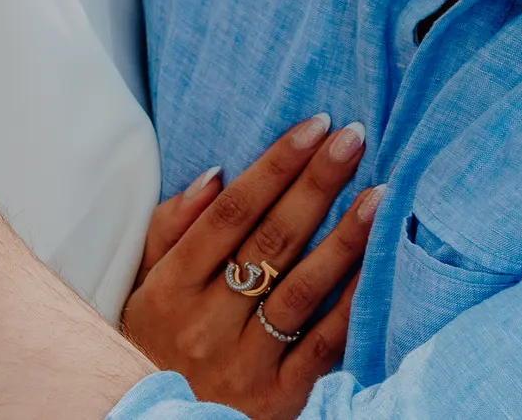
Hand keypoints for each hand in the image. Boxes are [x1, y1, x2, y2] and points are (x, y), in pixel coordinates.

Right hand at [121, 114, 383, 419]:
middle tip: (352, 139)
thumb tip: (217, 175)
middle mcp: (206, 322)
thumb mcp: (143, 285)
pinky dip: (352, 303)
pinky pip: (323, 344)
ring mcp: (244, 361)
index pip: (230, 213)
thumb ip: (172, 228)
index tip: (313, 128)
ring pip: (301, 289)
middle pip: (270, 242)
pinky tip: (378, 267)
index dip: (275, 166)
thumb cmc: (155, 341)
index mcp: (171, 286)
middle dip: (315, 184)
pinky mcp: (278, 397)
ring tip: (378, 195)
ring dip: (344, 238)